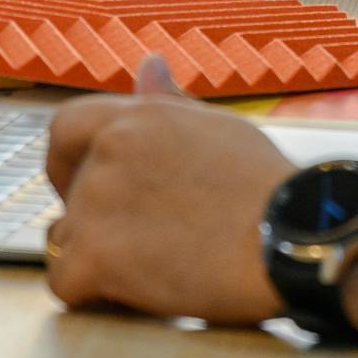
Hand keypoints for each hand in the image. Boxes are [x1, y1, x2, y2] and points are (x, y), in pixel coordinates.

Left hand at [45, 90, 284, 324]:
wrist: (293, 236)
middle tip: (146, 238)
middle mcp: (108, 151)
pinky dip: (93, 295)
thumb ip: (169, 102)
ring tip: (154, 266)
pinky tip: (137, 293)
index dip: (70, 161)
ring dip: (97, 258)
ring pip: (64, 241)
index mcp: (137, 117)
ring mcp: (96, 203)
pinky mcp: (95, 256)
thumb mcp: (218, 127)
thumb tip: (148, 62)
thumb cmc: (265, 186)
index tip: (94, 185)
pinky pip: (64, 283)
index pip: (65, 127)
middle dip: (95, 219)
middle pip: (69, 194)